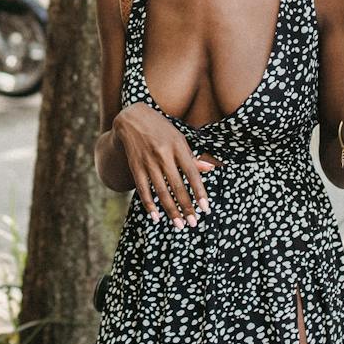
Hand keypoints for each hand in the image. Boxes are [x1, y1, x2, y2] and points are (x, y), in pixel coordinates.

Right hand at [111, 103, 216, 227]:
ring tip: (179, 225)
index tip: (205, 209)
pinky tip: (156, 217)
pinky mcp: (135, 166)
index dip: (199, 192)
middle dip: (186, 206)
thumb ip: (192, 157)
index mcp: (178, 146)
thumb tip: (211, 169)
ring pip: (161, 191)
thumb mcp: (179, 139)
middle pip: (177, 186)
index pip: (192, 173)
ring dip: (170, 210)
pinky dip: (149, 204)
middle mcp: (163, 154)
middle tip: (193, 223)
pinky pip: (143, 189)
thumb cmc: (161, 130)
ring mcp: (148, 161)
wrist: (132, 118)